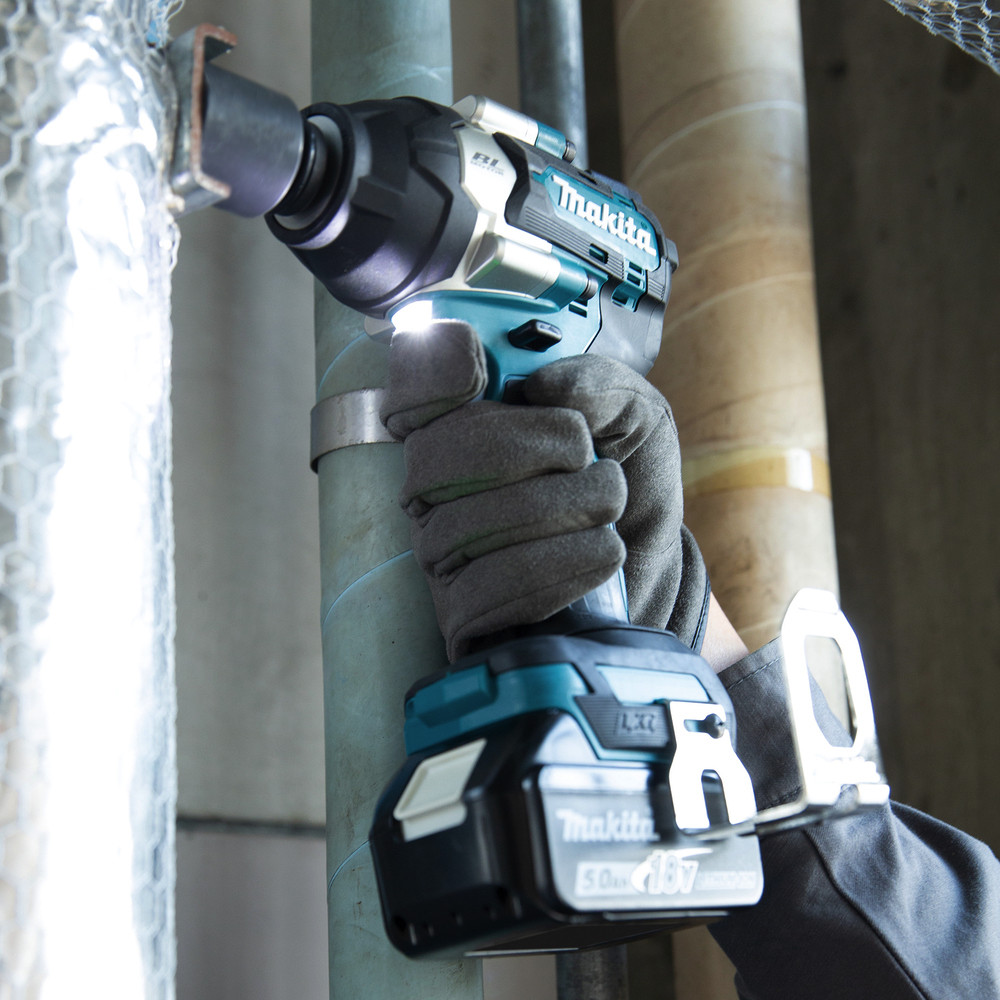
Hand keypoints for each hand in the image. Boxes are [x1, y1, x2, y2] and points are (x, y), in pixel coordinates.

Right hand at [380, 320, 708, 659]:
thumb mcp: (632, 416)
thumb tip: (546, 385)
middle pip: (442, 454)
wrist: (643, 564)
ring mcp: (439, 551)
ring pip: (468, 525)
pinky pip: (486, 589)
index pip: (415, 385)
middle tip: (593, 462)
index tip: (494, 376)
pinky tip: (599, 554)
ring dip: (566, 512)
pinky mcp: (459, 612)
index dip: (439, 371)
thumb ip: (601, 383)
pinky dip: (557, 567)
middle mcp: (433, 486)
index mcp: (461, 422)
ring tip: (609, 512)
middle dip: (538, 449)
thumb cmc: (620, 479)